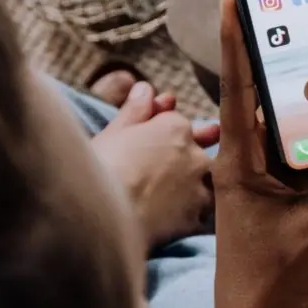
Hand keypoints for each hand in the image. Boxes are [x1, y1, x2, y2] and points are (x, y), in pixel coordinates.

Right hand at [92, 81, 218, 247]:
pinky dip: (190, 214)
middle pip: (197, 152)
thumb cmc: (100, 170)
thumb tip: (146, 88)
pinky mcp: (197, 217)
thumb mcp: (113, 133)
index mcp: (175, 128)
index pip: (177, 124)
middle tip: (156, 173)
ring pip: (206, 183)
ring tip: (166, 198)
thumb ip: (135, 110)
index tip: (146, 144)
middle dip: (184, 159)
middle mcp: (195, 154)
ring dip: (194, 186)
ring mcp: (200, 186)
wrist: (103, 216)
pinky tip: (171, 219)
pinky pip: (201, 213)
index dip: (161, 133)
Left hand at [212, 0, 307, 307]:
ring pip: (292, 131)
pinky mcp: (283, 197)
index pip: (236, 91)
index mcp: (240, 163)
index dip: (235, 45)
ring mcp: (265, 180)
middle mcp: (248, 162)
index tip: (231, 1)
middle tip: (302, 19)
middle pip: (266, 102)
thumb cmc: (270, 277)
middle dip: (282, 63)